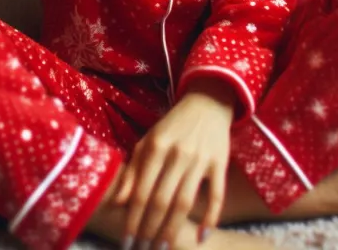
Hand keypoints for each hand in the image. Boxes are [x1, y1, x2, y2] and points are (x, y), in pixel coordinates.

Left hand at [113, 83, 233, 248]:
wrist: (207, 102)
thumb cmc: (172, 126)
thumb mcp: (148, 141)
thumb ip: (133, 170)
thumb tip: (118, 202)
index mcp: (156, 146)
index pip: (141, 190)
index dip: (133, 219)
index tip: (127, 241)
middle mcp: (177, 153)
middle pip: (161, 200)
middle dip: (150, 230)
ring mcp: (200, 158)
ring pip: (185, 202)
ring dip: (173, 229)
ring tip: (163, 248)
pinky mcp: (220, 162)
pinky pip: (216, 195)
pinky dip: (210, 218)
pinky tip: (201, 237)